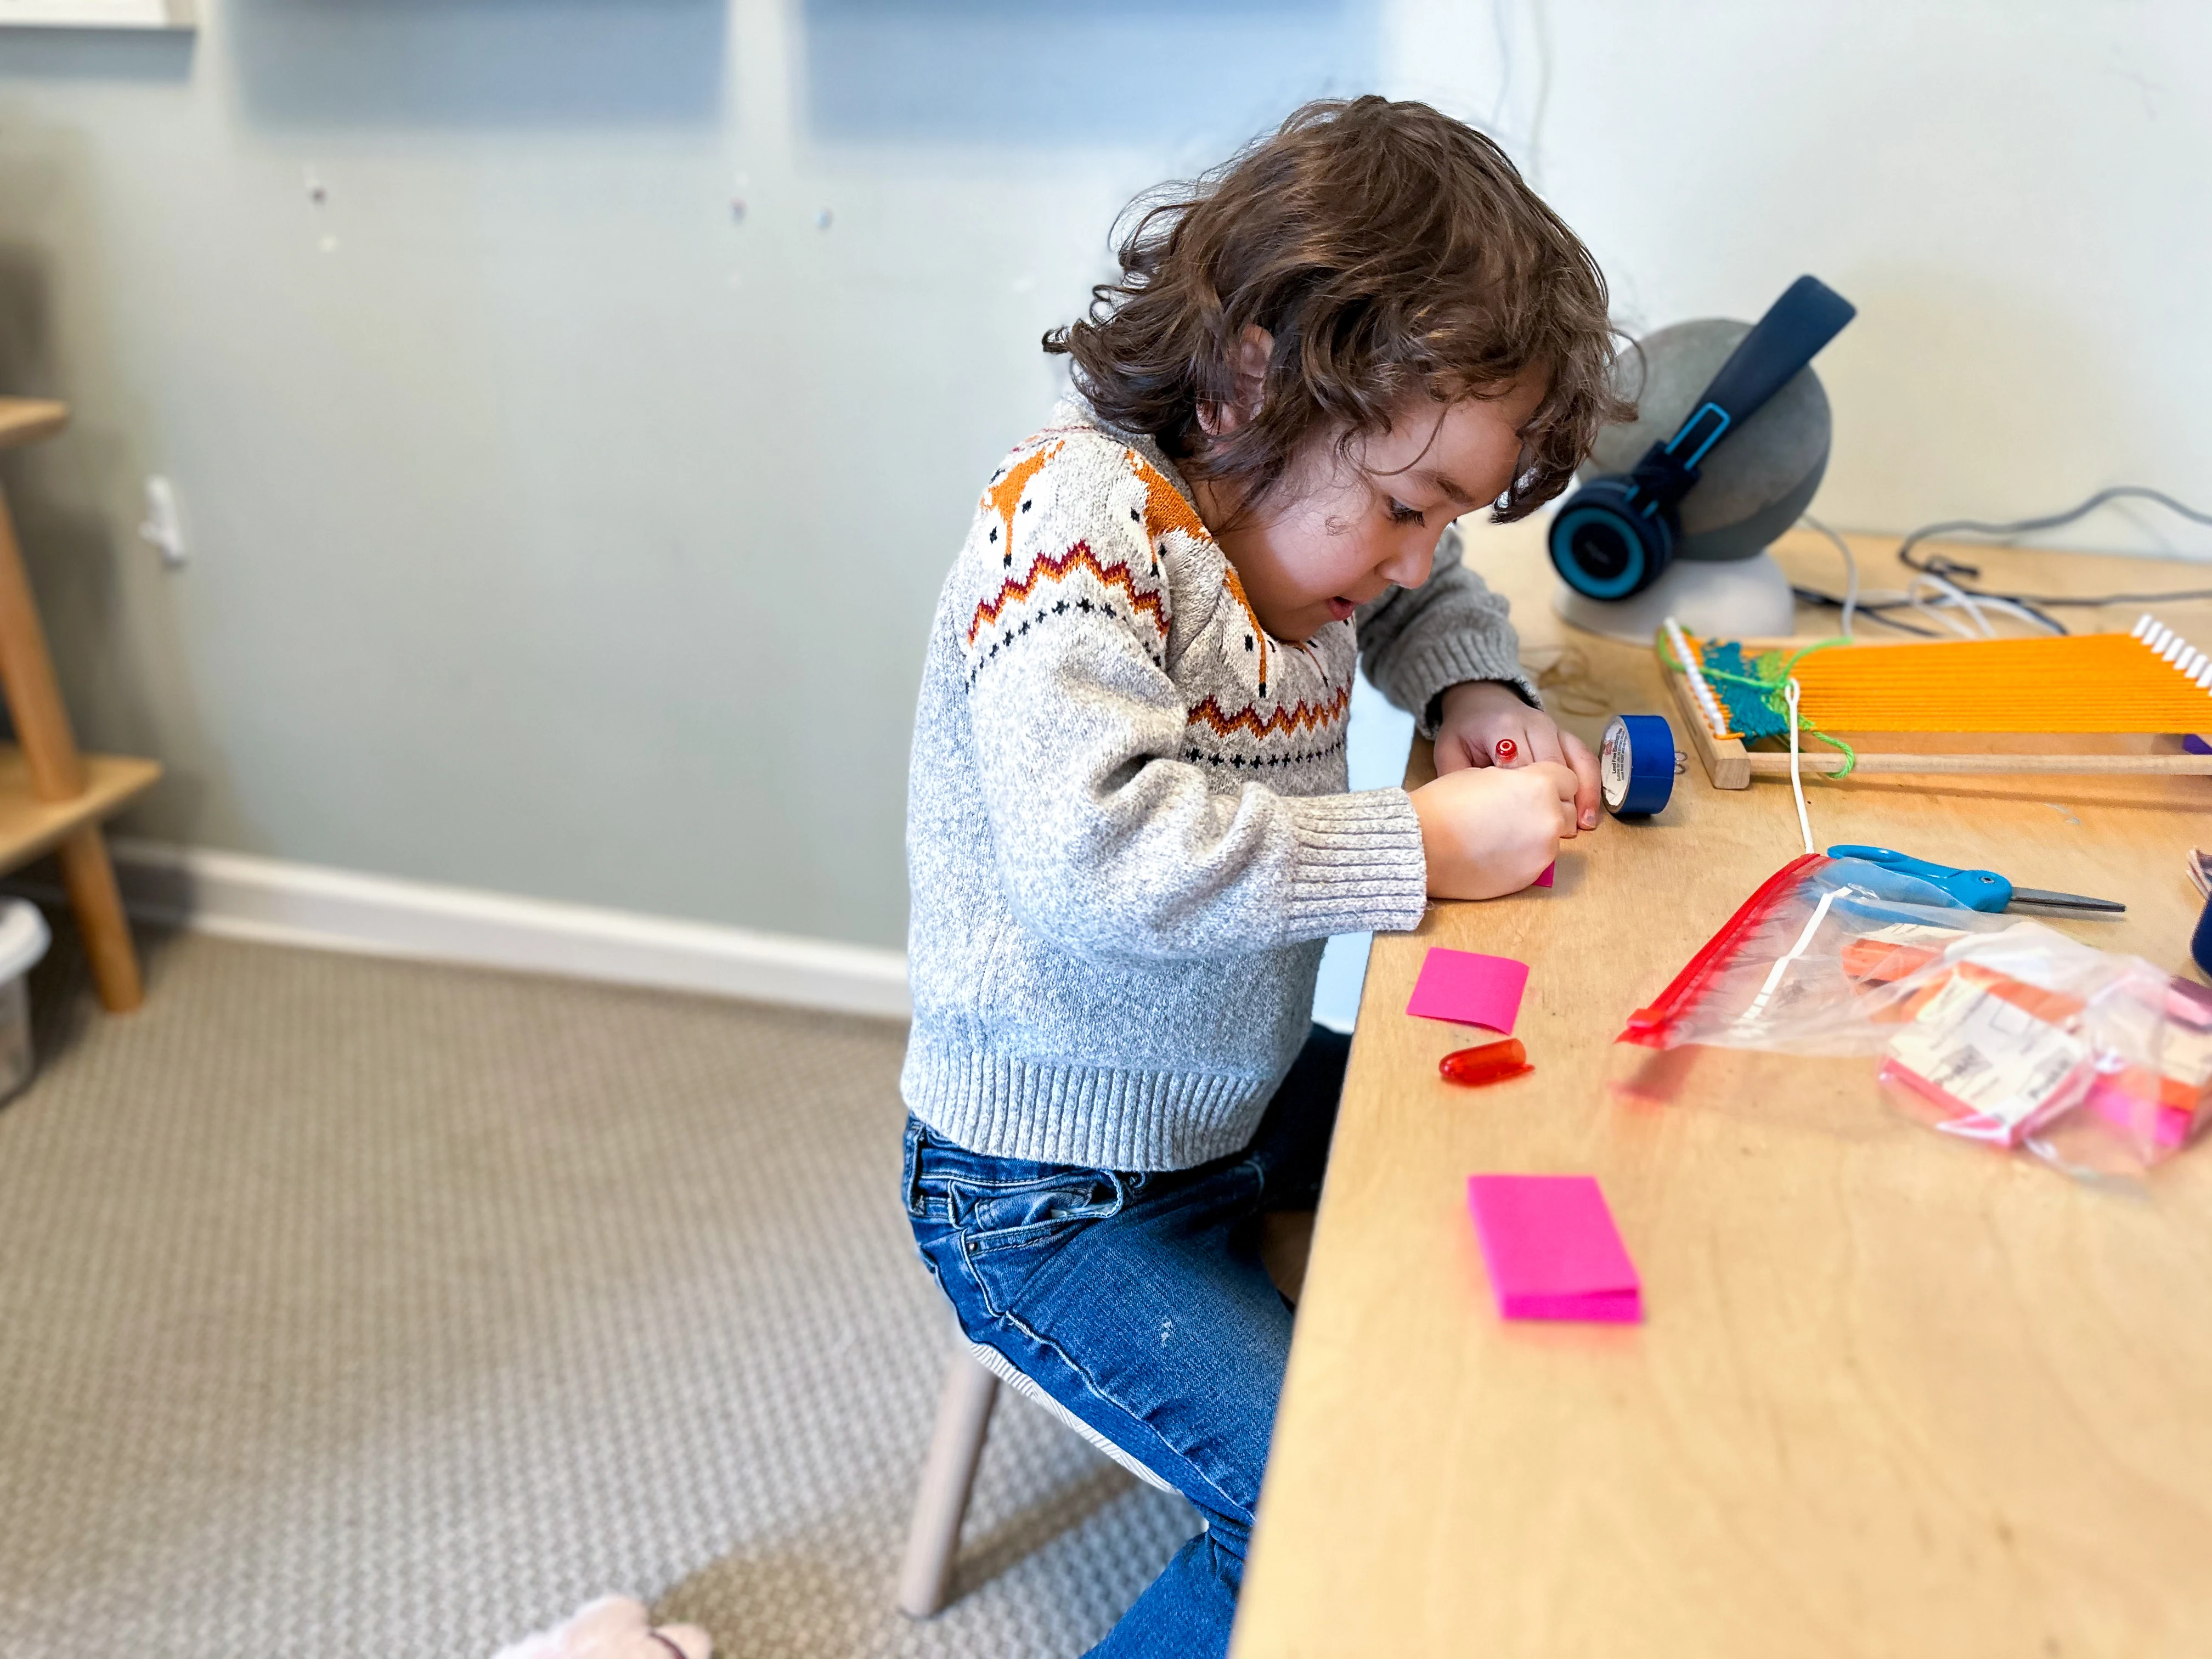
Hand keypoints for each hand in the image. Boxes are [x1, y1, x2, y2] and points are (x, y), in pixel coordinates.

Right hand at [1409, 761, 1580, 899]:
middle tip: (1519, 811)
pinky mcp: (1531, 876)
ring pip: (1555, 838)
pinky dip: (1525, 855)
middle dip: (1550, 808)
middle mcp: (1550, 817)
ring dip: (1539, 833)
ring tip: (1505, 834)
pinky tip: (1498, 852)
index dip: (1550, 782)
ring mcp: (1544, 850)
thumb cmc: (1446, 804)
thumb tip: (1521, 789)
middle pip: (1567, 810)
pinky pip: (1539, 860)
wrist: (1424, 845)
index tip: (1534, 787)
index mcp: (1540, 784)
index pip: (1567, 779)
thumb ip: (1515, 781)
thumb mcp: (1484, 775)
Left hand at [1433, 680, 1601, 831]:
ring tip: (1584, 825)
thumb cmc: (1465, 732)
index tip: (1523, 823)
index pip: (1520, 763)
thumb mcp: (1449, 750)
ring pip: (1576, 760)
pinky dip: (1592, 784)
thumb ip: (1457, 776)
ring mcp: (1554, 728)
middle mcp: (1534, 724)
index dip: (1523, 794)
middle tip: (1557, 833)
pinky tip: (1590, 811)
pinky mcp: (1566, 736)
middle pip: (1553, 764)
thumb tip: (1468, 810)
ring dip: (1583, 794)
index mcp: (1503, 726)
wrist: (1482, 702)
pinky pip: (1585, 758)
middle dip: (1556, 798)